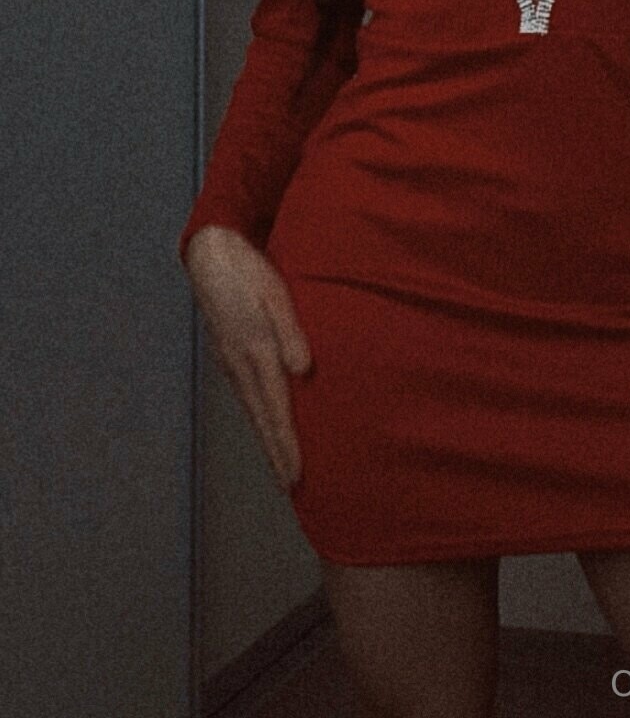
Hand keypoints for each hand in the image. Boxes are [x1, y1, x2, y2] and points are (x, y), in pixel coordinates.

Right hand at [183, 226, 311, 490]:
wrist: (213, 256)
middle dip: (276, 453)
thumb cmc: (252, 271)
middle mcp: (240, 363)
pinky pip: (246, 397)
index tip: (297, 472)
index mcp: (255, 350)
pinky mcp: (228, 356)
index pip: (276, 406)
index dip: (286, 442)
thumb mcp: (277, 294)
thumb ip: (291, 331)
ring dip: (267, 440)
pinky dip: (258, 419)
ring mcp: (230, 362)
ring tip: (280, 468)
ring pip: (252, 410)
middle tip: (291, 486)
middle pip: (262, 417)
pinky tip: (266, 427)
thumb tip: (303, 369)